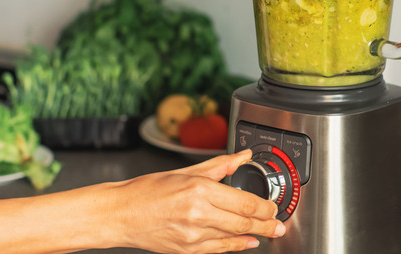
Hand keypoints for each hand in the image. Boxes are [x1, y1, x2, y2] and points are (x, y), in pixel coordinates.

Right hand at [117, 150, 283, 253]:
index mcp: (200, 189)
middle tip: (279, 225)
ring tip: (269, 233)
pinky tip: (247, 243)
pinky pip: (218, 250)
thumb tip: (243, 156)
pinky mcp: (186, 251)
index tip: (274, 207)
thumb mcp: (187, 171)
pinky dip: (236, 246)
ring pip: (234, 238)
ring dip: (255, 236)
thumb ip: (220, 165)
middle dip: (267, 225)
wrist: (121, 213)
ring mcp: (192, 236)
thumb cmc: (149, 190)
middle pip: (245, 222)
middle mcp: (198, 213)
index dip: (266, 207)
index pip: (245, 202)